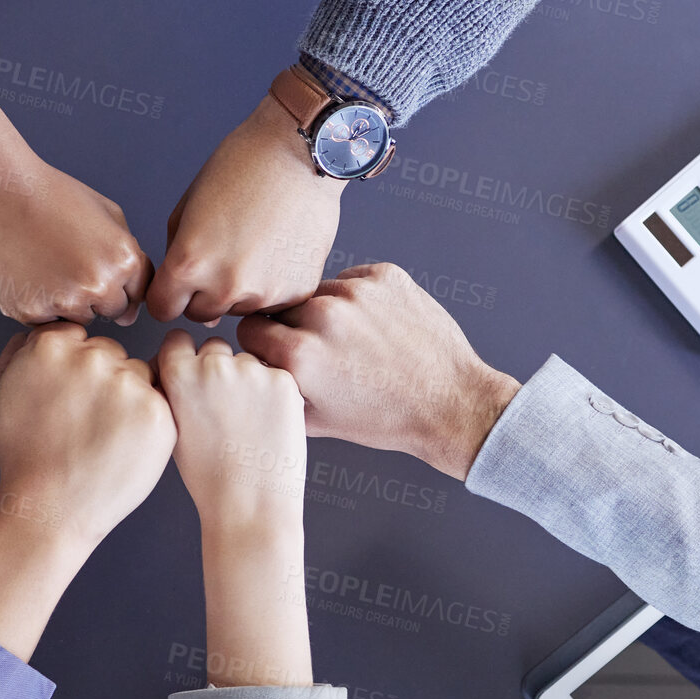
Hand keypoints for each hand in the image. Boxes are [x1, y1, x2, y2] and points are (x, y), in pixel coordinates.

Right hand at [0, 142, 152, 325]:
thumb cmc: (50, 195)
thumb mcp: (108, 213)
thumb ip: (130, 257)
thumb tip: (132, 311)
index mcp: (124, 260)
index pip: (138, 294)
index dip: (119, 281)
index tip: (98, 264)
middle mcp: (99, 285)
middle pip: (112, 311)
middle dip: (97, 294)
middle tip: (70, 262)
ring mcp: (64, 303)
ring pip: (79, 319)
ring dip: (70, 303)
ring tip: (47, 265)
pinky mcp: (30, 312)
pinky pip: (46, 321)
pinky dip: (39, 304)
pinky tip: (28, 273)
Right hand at [0, 323, 177, 549]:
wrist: (51, 508)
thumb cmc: (22, 456)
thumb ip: (16, 351)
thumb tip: (38, 333)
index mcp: (51, 345)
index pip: (79, 337)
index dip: (75, 370)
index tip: (70, 397)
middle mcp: (92, 357)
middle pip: (111, 353)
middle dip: (104, 380)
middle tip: (87, 421)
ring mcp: (126, 383)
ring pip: (139, 374)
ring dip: (129, 398)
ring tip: (104, 435)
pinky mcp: (156, 411)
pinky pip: (160, 401)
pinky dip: (146, 421)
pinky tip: (123, 443)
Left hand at [145, 96, 344, 322]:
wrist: (301, 154)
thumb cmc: (241, 168)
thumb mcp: (187, 209)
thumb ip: (178, 258)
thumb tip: (190, 304)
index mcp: (190, 264)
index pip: (163, 309)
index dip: (169, 294)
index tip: (179, 282)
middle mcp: (226, 287)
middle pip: (200, 313)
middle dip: (204, 292)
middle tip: (223, 253)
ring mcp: (264, 294)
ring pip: (238, 309)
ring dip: (239, 289)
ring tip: (254, 246)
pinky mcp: (296, 291)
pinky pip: (272, 303)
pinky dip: (272, 284)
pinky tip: (277, 249)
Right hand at [156, 331, 310, 686]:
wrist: (250, 505)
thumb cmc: (210, 478)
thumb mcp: (174, 429)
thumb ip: (175, 391)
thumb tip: (181, 368)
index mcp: (178, 376)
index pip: (177, 341)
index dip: (185, 356)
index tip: (192, 370)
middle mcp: (213, 365)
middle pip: (215, 348)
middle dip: (218, 368)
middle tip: (226, 407)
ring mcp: (252, 370)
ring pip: (248, 362)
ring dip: (249, 381)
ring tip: (250, 424)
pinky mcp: (284, 380)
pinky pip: (275, 375)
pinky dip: (275, 394)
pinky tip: (269, 425)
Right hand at [237, 263, 519, 481]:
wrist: (450, 404)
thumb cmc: (384, 419)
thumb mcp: (315, 422)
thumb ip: (274, 389)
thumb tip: (249, 367)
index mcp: (300, 355)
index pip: (250, 330)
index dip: (262, 346)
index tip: (278, 355)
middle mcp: (324, 317)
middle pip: (282, 308)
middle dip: (292, 328)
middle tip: (322, 353)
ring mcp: (357, 293)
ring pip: (318, 292)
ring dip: (325, 311)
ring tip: (353, 342)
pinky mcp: (386, 276)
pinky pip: (352, 279)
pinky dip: (357, 300)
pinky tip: (375, 328)